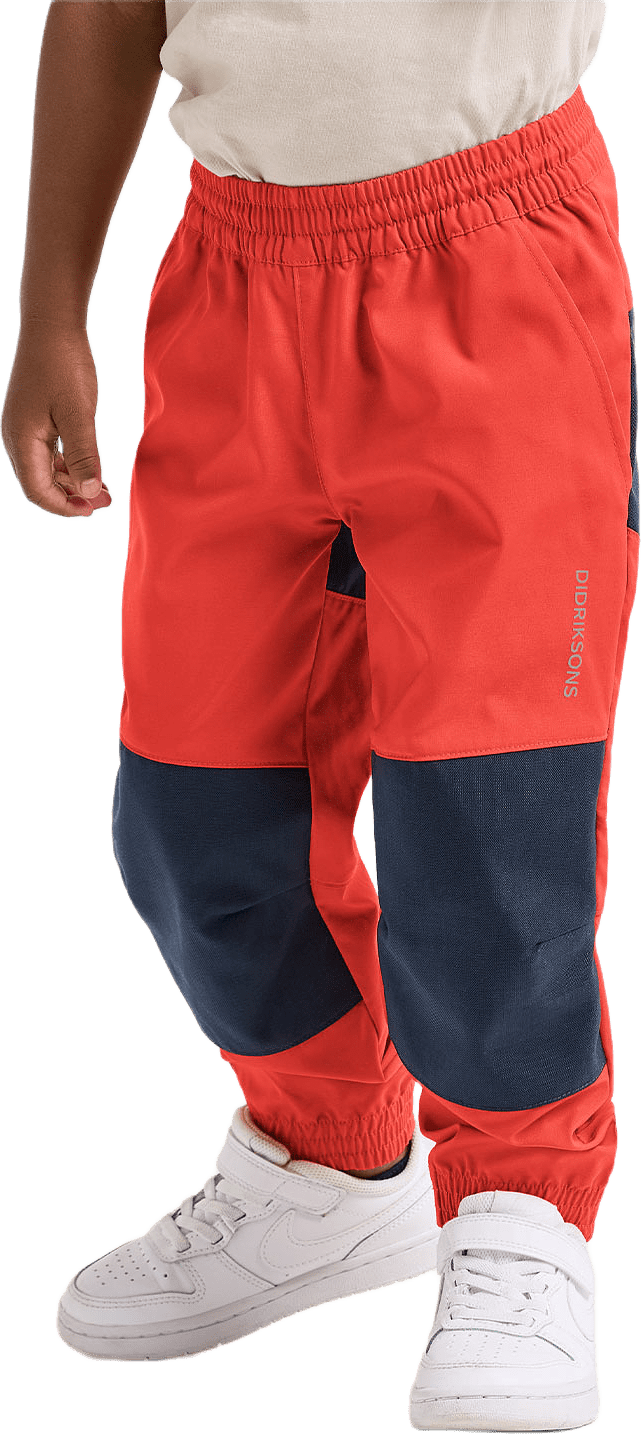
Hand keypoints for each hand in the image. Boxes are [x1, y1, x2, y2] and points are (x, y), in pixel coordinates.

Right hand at [1, 323, 112, 517]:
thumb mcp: (79, 413)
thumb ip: (84, 455)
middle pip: (40, 485)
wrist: (51, 323)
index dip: (65, 507)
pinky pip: (48, 453)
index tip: (95, 510)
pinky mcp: (33, 420)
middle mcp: (16, 438)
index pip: (37, 491)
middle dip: (72, 497)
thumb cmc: (64, 364)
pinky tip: (91, 467)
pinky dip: (69, 465)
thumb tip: (90, 493)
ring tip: (104, 488)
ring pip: (45, 470)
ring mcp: (23, 429)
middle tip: (106, 501)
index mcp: (21, 440)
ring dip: (73, 482)